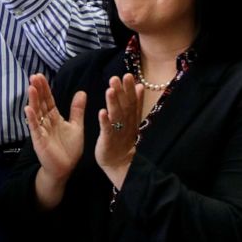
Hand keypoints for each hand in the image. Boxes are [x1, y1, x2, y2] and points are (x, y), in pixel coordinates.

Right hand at [25, 74, 84, 179]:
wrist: (65, 168)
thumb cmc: (69, 148)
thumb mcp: (76, 126)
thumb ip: (77, 110)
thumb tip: (81, 92)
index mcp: (54, 117)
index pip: (48, 99)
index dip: (45, 88)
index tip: (40, 75)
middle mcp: (46, 121)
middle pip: (41, 103)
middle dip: (38, 90)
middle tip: (34, 76)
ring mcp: (41, 130)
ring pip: (36, 112)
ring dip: (33, 100)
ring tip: (31, 87)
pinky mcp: (39, 140)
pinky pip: (34, 127)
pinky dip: (31, 118)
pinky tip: (28, 108)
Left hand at [95, 74, 142, 188]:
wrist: (120, 165)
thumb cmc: (123, 140)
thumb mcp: (131, 121)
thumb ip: (135, 104)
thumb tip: (140, 86)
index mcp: (132, 120)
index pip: (132, 102)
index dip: (131, 90)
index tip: (129, 75)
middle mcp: (127, 125)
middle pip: (126, 107)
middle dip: (123, 91)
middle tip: (120, 77)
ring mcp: (118, 133)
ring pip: (116, 116)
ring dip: (113, 102)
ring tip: (110, 89)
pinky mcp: (109, 142)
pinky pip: (107, 131)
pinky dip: (105, 121)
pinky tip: (102, 112)